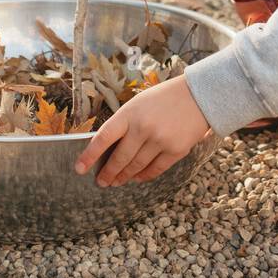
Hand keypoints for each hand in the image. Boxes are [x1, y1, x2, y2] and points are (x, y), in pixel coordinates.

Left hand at [73, 75, 212, 186]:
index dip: (89, 156)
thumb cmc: (164, 98)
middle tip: (101, 182)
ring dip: (124, 177)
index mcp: (129, 114)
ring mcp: (160, 141)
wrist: (198, 96)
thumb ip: (124, 123)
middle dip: (108, 173)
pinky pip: (155, 169)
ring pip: (136, 167)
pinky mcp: (175, 150)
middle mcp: (143, 128)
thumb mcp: (138, 104)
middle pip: (119, 158)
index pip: (103, 138)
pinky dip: (144, 176)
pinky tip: (137, 178)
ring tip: (117, 181)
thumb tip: (110, 149)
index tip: (79, 169)